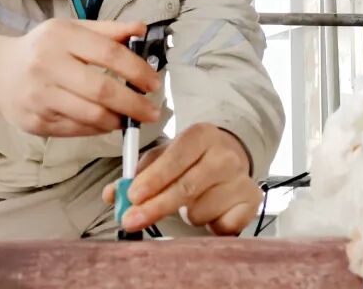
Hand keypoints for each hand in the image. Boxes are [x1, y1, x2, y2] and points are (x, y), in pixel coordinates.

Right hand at [0, 18, 161, 136]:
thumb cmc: (43, 49)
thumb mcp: (71, 30)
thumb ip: (108, 31)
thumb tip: (142, 28)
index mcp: (60, 36)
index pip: (109, 53)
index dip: (137, 70)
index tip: (154, 83)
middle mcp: (46, 65)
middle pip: (100, 89)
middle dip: (133, 104)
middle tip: (152, 111)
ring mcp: (39, 96)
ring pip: (89, 115)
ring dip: (118, 120)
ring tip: (132, 119)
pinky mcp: (34, 122)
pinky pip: (76, 130)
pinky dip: (98, 129)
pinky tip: (108, 123)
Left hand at [102, 123, 260, 235]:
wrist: (232, 156)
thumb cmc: (193, 158)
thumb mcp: (165, 155)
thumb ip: (137, 173)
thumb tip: (111, 194)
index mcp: (201, 135)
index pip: (175, 159)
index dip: (153, 180)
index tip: (133, 197)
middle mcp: (225, 155)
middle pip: (186, 188)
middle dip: (154, 207)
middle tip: (131, 220)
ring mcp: (241, 178)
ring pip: (199, 212)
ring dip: (186, 214)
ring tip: (191, 201)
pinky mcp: (251, 201)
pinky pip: (221, 226)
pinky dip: (210, 225)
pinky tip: (210, 210)